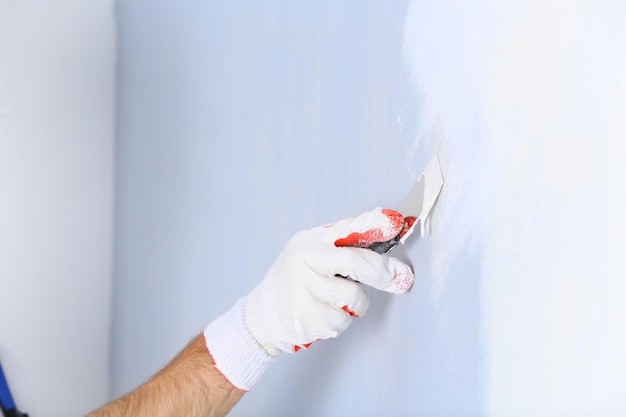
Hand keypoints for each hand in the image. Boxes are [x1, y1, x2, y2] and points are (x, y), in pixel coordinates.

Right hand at [245, 207, 414, 355]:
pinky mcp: (306, 318)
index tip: (395, 222)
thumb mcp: (311, 252)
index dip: (373, 224)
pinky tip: (321, 313)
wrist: (262, 313)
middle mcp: (305, 260)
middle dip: (384, 273)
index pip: (346, 228)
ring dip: (355, 304)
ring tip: (334, 300)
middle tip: (401, 279)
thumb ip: (343, 246)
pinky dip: (340, 320)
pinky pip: (343, 320)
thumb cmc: (296, 279)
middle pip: (356, 263)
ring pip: (354, 297)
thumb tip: (385, 242)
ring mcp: (304, 290)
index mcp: (310, 241)